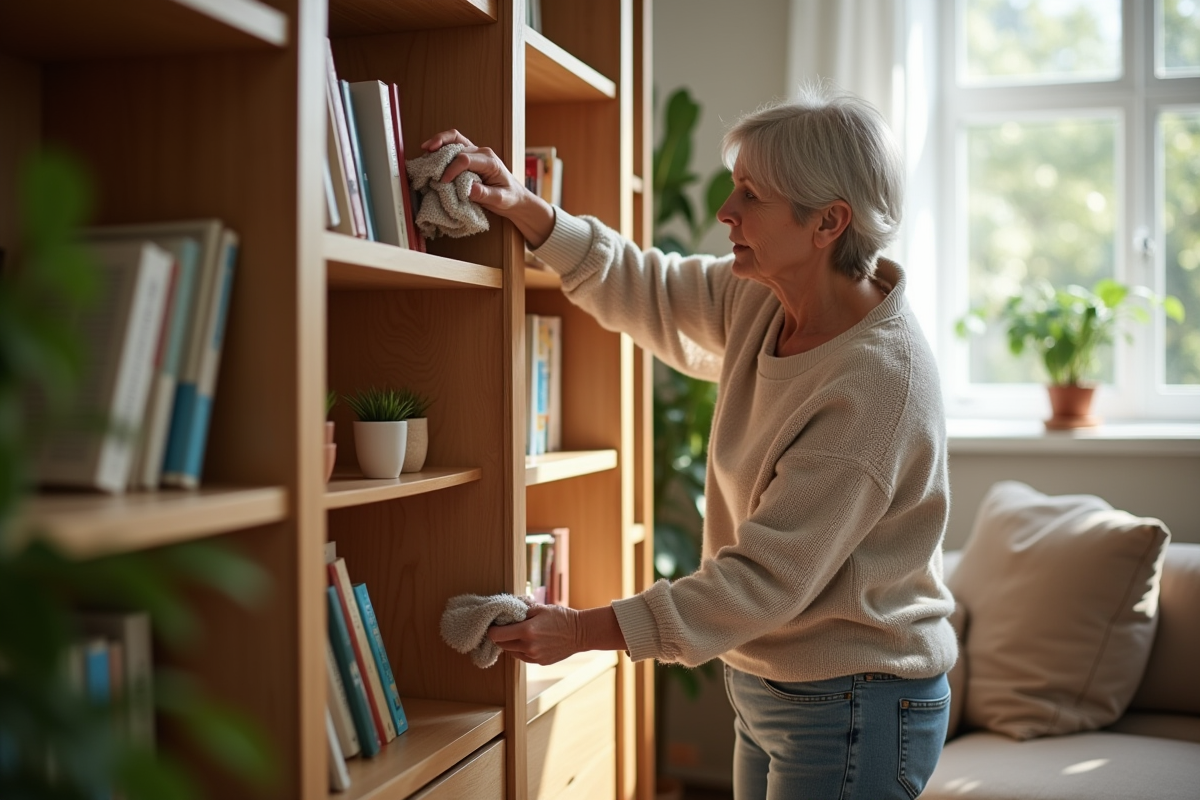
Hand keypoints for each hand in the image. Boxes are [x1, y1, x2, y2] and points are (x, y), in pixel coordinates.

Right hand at [421, 129, 555, 247]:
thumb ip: (486, 195)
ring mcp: (476, 151)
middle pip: (458, 146)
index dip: (452, 169)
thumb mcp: (501, 200)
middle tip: (427, 165)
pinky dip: (441, 145)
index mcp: (490, 161)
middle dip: (441, 155)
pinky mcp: (470, 155)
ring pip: (455, 139)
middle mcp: (482, 152)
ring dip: (439, 142)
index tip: (443, 182)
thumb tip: (469, 189)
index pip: (466, 159)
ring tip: (425, 149)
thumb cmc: (509, 197)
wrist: (514, 196)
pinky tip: (430, 151)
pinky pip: (454, 144)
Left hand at [487, 603, 581, 665]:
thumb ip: (521, 611)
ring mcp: (534, 656)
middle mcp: (528, 646)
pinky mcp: (539, 662)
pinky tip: (529, 641)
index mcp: (526, 630)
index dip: (492, 630)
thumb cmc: (561, 617)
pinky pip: (522, 657)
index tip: (494, 625)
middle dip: (501, 636)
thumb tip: (506, 612)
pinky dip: (521, 649)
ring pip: (511, 652)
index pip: (497, 635)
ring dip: (511, 644)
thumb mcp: (541, 608)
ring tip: (519, 634)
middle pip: (502, 645)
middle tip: (505, 628)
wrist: (580, 633)